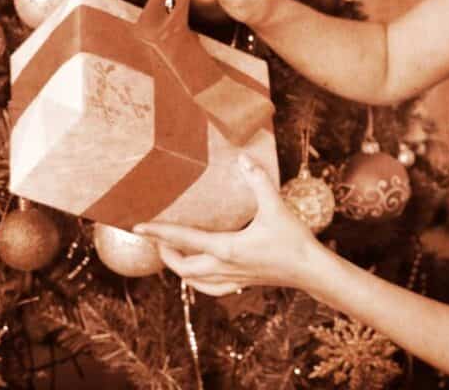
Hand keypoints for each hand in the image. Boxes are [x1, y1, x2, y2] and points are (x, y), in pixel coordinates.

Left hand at [133, 156, 318, 295]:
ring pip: (194, 280)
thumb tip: (244, 160)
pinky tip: (199, 275)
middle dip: (165, 252)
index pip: (184, 240)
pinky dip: (198, 282)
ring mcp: (232, 278)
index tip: (138, 227)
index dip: (159, 232)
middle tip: (157, 237)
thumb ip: (259, 181)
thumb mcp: (276, 207)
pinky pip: (211, 288)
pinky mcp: (242, 283)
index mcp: (226, 248)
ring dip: (179, 267)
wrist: (310, 270)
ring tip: (173, 253)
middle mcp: (223, 266)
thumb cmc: (293, 240)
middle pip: (182, 266)